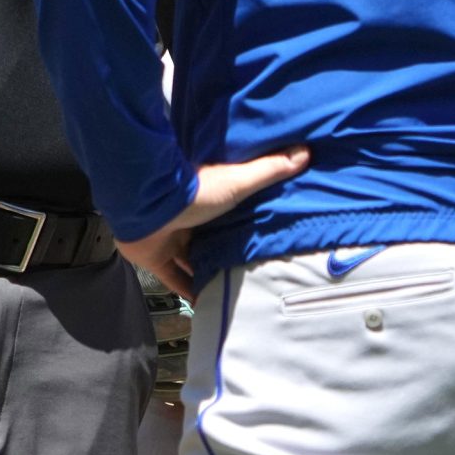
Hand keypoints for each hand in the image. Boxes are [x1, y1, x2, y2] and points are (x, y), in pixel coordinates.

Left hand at [115, 148, 311, 301]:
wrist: (149, 205)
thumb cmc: (195, 191)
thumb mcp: (238, 182)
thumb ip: (269, 170)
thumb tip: (305, 152)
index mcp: (203, 200)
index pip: (223, 212)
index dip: (237, 222)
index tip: (255, 234)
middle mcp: (185, 220)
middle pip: (206, 238)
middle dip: (221, 251)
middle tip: (246, 268)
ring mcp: (168, 240)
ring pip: (189, 260)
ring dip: (205, 273)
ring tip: (230, 289)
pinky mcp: (154, 259)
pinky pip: (173, 279)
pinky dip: (188, 290)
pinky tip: (204, 303)